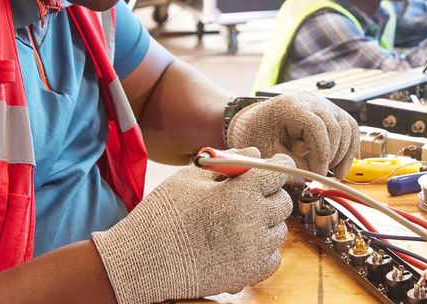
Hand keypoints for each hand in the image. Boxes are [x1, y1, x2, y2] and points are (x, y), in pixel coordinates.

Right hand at [92, 147, 294, 303]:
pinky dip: (262, 249)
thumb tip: (257, 153)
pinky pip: (273, 256)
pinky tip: (240, 244)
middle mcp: (252, 222)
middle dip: (269, 195)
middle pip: (282, 201)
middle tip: (246, 197)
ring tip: (236, 223)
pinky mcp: (250, 274)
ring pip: (279, 230)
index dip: (278, 167)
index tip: (275, 168)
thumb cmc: (164, 214)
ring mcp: (253, 251)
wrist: (144, 260)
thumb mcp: (191, 177)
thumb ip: (229, 162)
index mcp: (239, 193)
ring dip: (265, 223)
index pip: (278, 172)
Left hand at [227, 93, 357, 177]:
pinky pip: (349, 129)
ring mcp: (322, 105)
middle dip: (331, 156)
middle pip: (335, 127)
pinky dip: (348, 149)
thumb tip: (311, 177)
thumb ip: (289, 165)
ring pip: (347, 128)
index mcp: (290, 106)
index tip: (316, 174)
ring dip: (342, 154)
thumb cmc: (256, 133)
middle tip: (321, 176)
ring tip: (331, 173)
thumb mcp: (266, 151)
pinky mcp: (329, 113)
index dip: (320, 153)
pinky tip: (339, 167)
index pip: (316, 126)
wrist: (254, 121)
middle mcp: (310, 101)